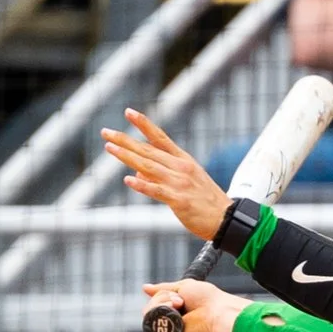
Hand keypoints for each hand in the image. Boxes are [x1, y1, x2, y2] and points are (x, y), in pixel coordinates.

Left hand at [103, 109, 230, 242]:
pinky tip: (128, 180)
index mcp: (182, 160)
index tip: (128, 112)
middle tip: (105, 132)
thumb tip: (135, 171)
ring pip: (148, 167)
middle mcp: (180, 168)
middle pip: (148, 150)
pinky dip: (142, 185)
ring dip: (127, 157)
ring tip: (110, 149)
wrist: (226, 219)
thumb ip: (160, 174)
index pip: (160, 137)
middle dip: (125, 140)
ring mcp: (180, 183)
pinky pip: (157, 191)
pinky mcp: (179, 201)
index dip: (144, 124)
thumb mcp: (185, 181)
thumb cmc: (205, 200)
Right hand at [139, 277, 246, 331]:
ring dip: (160, 304)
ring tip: (178, 303)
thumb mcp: (182, 287)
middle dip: (161, 298)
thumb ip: (163, 288)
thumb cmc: (208, 299)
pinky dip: (161, 315)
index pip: (154, 304)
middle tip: (179, 300)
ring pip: (148, 316)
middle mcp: (171, 322)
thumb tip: (144, 287)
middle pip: (148, 310)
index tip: (176, 295)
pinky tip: (175, 313)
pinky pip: (153, 329)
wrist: (217, 311)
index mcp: (175, 311)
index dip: (160, 296)